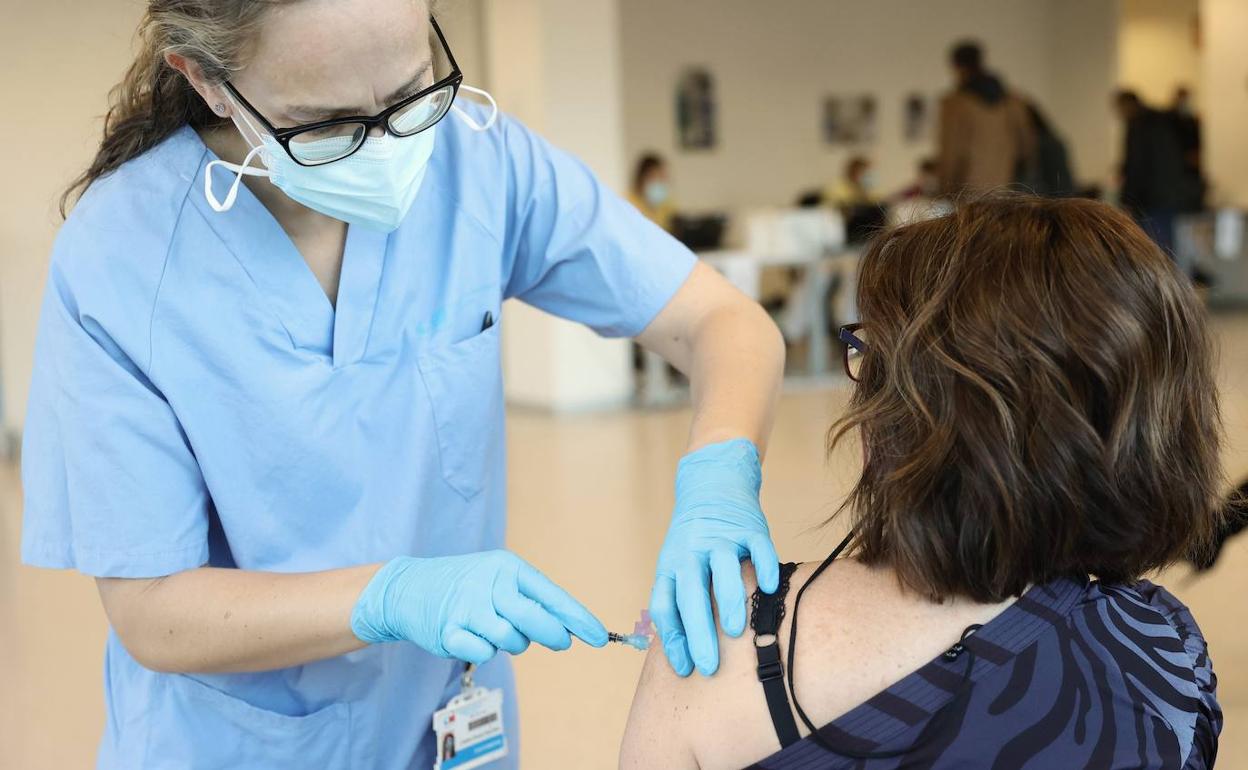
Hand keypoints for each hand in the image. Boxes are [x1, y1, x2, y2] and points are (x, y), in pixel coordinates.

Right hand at [351, 550, 607, 663]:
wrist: (409, 588)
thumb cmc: (466, 585)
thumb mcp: (498, 578)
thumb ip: (530, 600)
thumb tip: (567, 628)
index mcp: (506, 567)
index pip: (551, 594)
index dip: (578, 618)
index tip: (601, 637)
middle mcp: (488, 583)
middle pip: (533, 618)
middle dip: (553, 635)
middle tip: (562, 642)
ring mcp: (467, 607)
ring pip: (510, 640)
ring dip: (513, 643)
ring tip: (499, 630)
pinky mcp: (449, 631)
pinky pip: (484, 653)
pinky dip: (485, 651)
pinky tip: (473, 637)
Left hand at [649, 438, 779, 676]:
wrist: (713, 483)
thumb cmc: (695, 539)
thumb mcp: (678, 564)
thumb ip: (682, 600)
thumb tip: (685, 652)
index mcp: (671, 566)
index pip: (665, 605)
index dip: (672, 638)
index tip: (684, 669)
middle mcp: (692, 551)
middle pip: (691, 593)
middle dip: (698, 632)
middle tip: (708, 666)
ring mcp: (721, 537)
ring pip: (722, 569)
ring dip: (726, 600)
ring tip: (734, 631)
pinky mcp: (749, 526)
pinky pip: (758, 547)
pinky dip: (763, 567)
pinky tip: (770, 589)